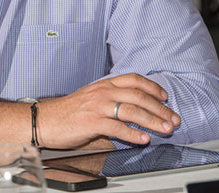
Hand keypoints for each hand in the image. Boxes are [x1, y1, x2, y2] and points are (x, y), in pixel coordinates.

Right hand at [38, 73, 180, 147]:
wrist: (44, 120)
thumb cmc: (68, 112)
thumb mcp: (91, 99)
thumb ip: (111, 102)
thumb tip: (135, 112)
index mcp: (103, 85)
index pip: (133, 80)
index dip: (152, 87)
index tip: (165, 97)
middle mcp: (102, 92)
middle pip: (138, 96)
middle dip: (160, 108)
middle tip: (173, 119)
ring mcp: (97, 106)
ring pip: (132, 110)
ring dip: (152, 120)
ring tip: (165, 129)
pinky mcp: (91, 122)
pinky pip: (117, 127)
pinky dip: (133, 134)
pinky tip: (144, 139)